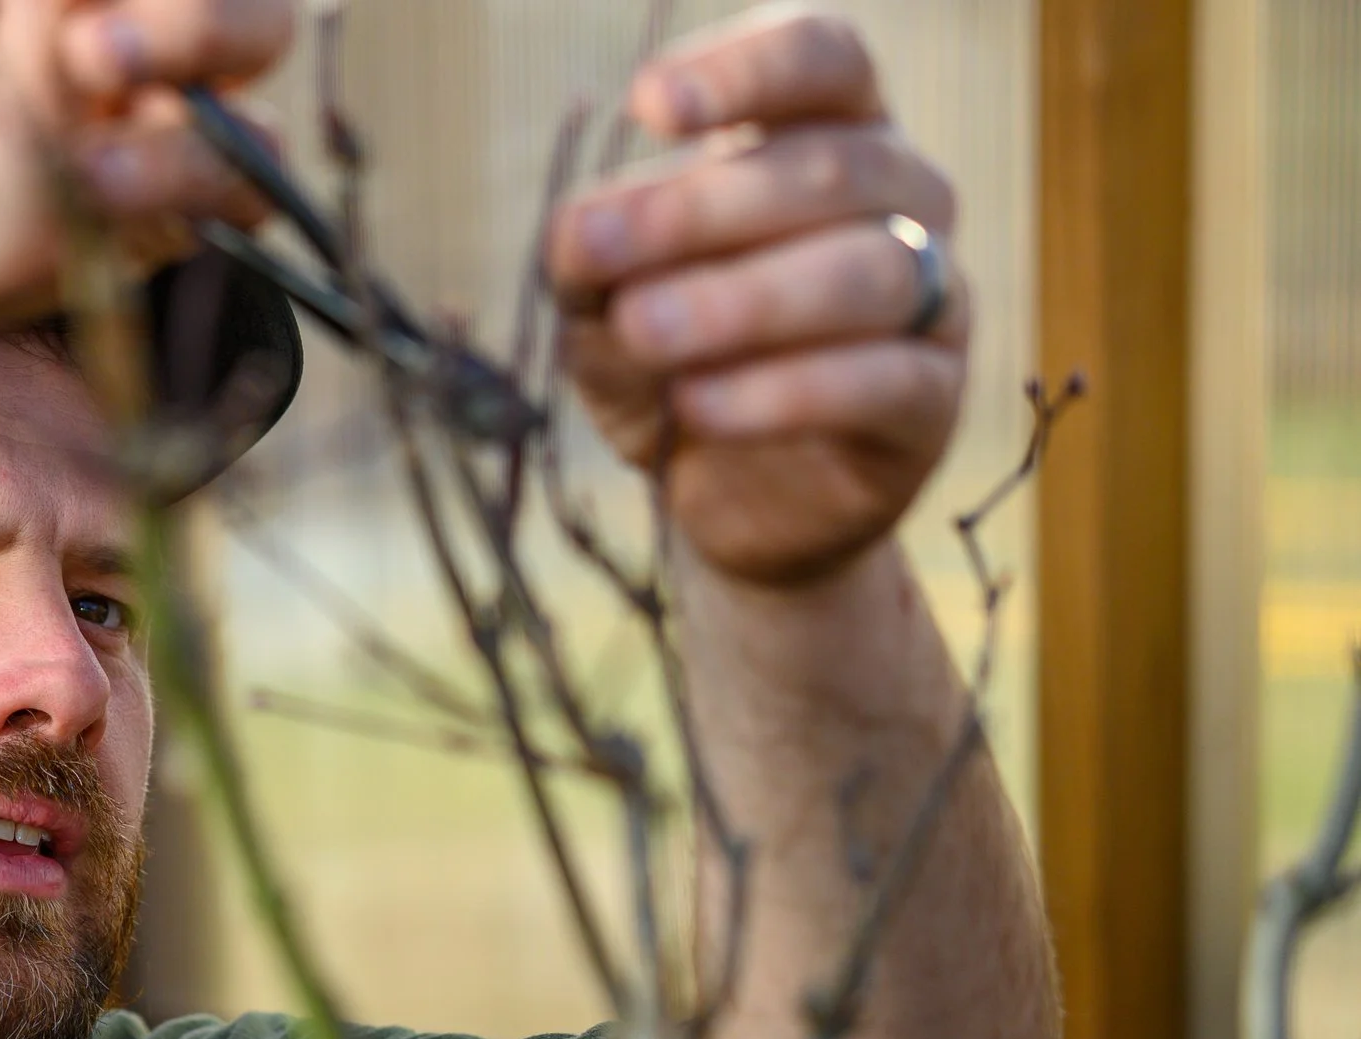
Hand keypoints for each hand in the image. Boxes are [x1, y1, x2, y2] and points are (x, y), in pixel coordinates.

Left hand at [547, 8, 965, 581]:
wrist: (730, 502)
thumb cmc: (673, 364)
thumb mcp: (605, 304)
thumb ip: (594, 260)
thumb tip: (580, 231)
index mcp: (830, 133)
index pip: (822, 59)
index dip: (746, 69)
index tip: (648, 105)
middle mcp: (904, 197)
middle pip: (830, 170)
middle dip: (700, 208)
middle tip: (598, 248)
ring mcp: (935, 297)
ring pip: (864, 273)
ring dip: (740, 300)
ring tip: (642, 329)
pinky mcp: (932, 403)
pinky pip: (879, 383)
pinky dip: (781, 393)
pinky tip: (697, 405)